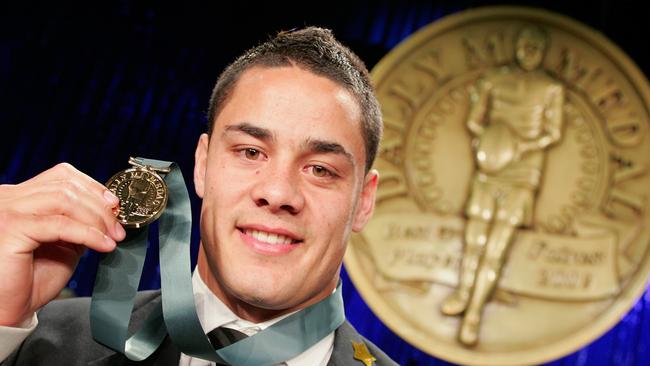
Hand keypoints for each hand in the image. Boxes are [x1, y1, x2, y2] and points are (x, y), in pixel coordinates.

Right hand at [0, 163, 125, 325]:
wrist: (9, 309)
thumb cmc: (32, 279)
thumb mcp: (64, 242)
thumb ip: (80, 222)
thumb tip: (109, 210)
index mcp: (20, 197)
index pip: (62, 176)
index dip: (94, 188)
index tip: (114, 206)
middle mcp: (10, 198)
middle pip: (66, 186)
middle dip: (100, 206)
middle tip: (118, 228)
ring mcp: (7, 211)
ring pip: (65, 200)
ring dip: (97, 219)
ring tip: (112, 237)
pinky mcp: (11, 229)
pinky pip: (60, 224)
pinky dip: (88, 234)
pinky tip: (103, 245)